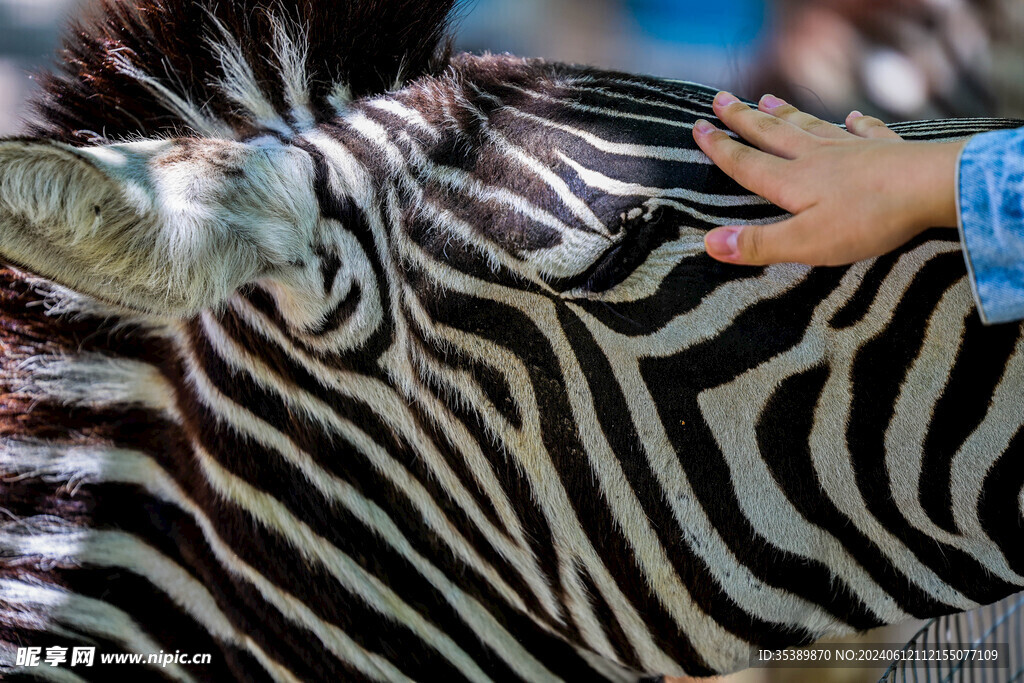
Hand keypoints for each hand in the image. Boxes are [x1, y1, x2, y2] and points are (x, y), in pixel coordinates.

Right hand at [692, 92, 966, 265]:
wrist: (931, 188)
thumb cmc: (867, 220)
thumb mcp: (806, 243)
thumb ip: (758, 244)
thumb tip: (708, 243)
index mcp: (793, 181)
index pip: (747, 163)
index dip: (720, 148)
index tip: (698, 128)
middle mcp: (816, 158)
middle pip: (772, 134)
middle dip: (744, 118)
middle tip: (722, 98)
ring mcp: (851, 150)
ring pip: (810, 127)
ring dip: (786, 113)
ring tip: (768, 98)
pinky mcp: (886, 149)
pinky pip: (866, 131)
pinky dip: (856, 123)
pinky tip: (852, 117)